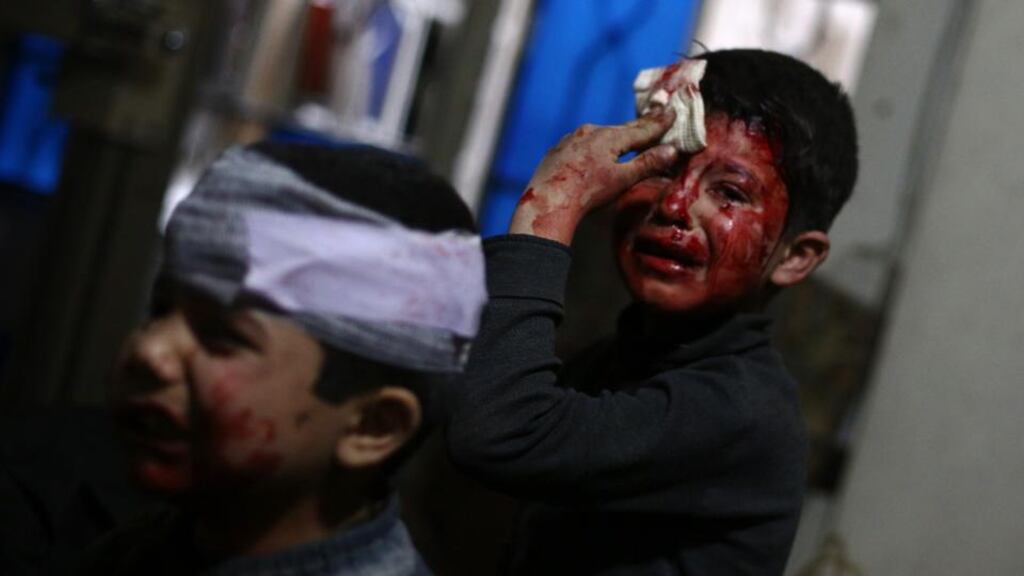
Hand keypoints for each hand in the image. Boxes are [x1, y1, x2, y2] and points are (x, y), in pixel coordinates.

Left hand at [509, 108, 678, 244]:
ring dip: (615, 135)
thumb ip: (647, 163)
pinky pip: (581, 143)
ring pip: (599, 134)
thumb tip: (671, 150)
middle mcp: (590, 131)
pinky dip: (593, 145)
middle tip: (655, 116)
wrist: (547, 201)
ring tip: (626, 135)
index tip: (672, 113)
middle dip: (639, 125)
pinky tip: (594, 151)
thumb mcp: (622, 179)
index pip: (641, 129)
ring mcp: (571, 139)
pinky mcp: (557, 150)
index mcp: (609, 137)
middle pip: (621, 129)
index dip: (659, 123)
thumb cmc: (587, 192)